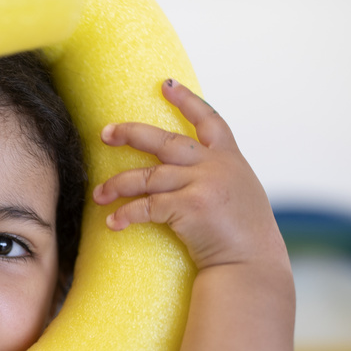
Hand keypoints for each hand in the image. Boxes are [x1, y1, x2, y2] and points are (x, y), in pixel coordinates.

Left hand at [92, 79, 284, 271]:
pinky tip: (113, 222)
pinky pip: (147, 206)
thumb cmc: (243, 236)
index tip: (167, 84)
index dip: (187, 100)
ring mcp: (204, 183)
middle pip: (165, 140)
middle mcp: (217, 165)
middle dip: (130, 134)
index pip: (209, 120)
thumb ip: (218, 175)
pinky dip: (126, 214)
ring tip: (98, 194)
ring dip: (118, 184)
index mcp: (230, 159)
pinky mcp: (190, 206)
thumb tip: (189, 170)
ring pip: (148, 176)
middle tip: (105, 133)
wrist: (252, 265)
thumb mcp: (240, 193)